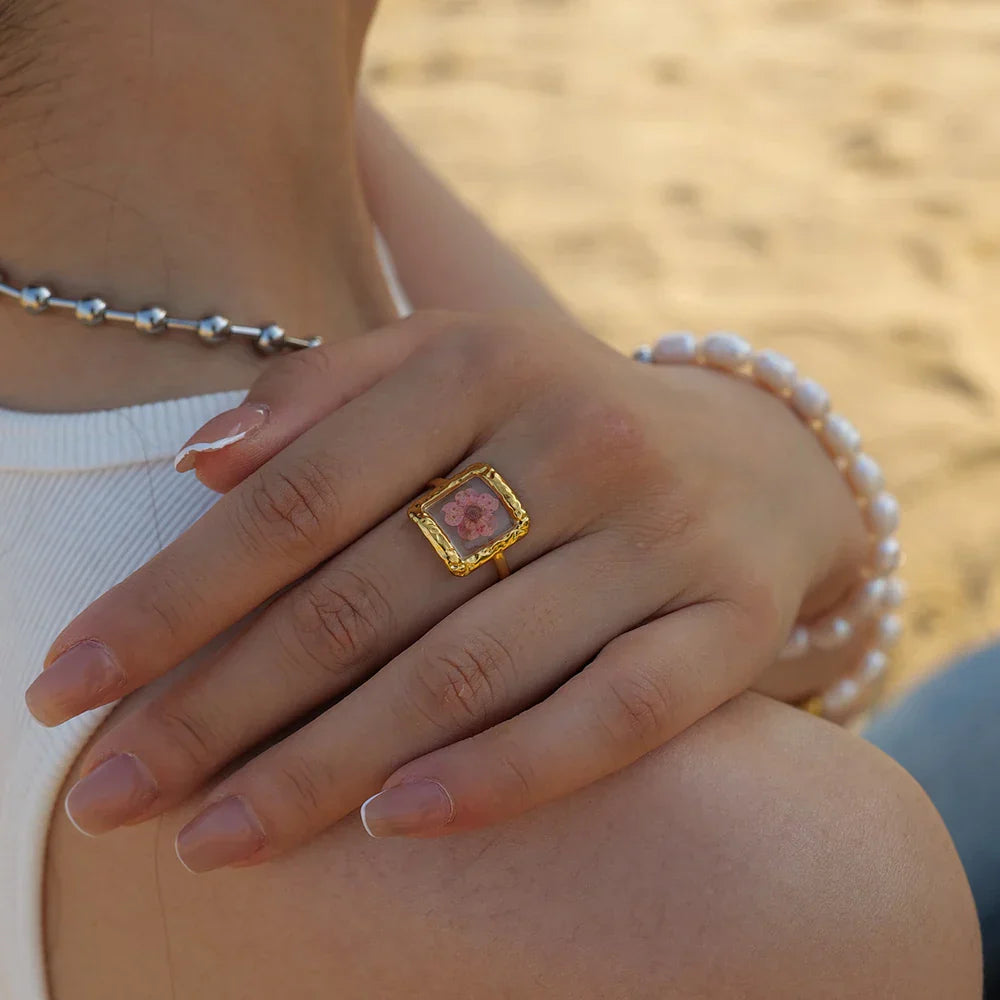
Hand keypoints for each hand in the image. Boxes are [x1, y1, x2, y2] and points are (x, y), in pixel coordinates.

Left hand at [26, 311, 866, 870]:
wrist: (749, 458)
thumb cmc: (558, 416)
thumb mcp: (448, 365)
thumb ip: (322, 393)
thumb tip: (197, 467)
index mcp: (484, 363)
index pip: (298, 497)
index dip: (172, 598)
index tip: (69, 680)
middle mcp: (577, 439)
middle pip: (366, 596)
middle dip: (221, 706)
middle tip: (110, 796)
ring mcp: (660, 536)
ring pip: (469, 669)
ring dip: (327, 766)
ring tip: (214, 838)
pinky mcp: (730, 624)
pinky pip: (610, 716)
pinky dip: (501, 776)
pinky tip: (393, 824)